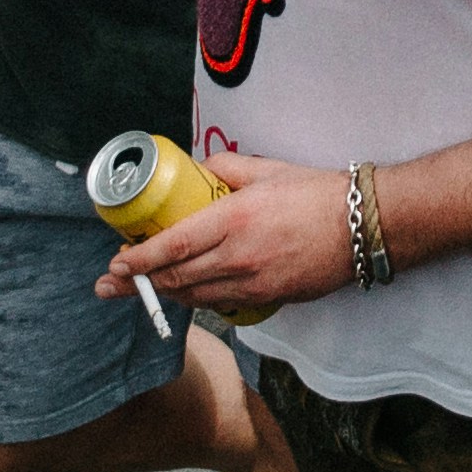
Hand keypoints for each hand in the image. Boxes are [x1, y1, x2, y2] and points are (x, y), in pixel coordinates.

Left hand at [100, 152, 356, 311]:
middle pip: (175, 279)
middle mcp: (238, 257)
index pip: (173, 247)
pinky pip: (221, 303)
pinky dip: (196, 298)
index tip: (114, 264)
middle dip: (137, 285)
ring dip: (163, 294)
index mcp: (233, 220)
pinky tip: (185, 292)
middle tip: (109, 285)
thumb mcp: (267, 169)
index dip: (139, 259)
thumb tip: (199, 169)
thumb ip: (225, 168)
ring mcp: (253, 284)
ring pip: (195, 296)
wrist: (362, 227)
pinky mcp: (268, 299)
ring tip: (141, 290)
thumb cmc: (317, 194)